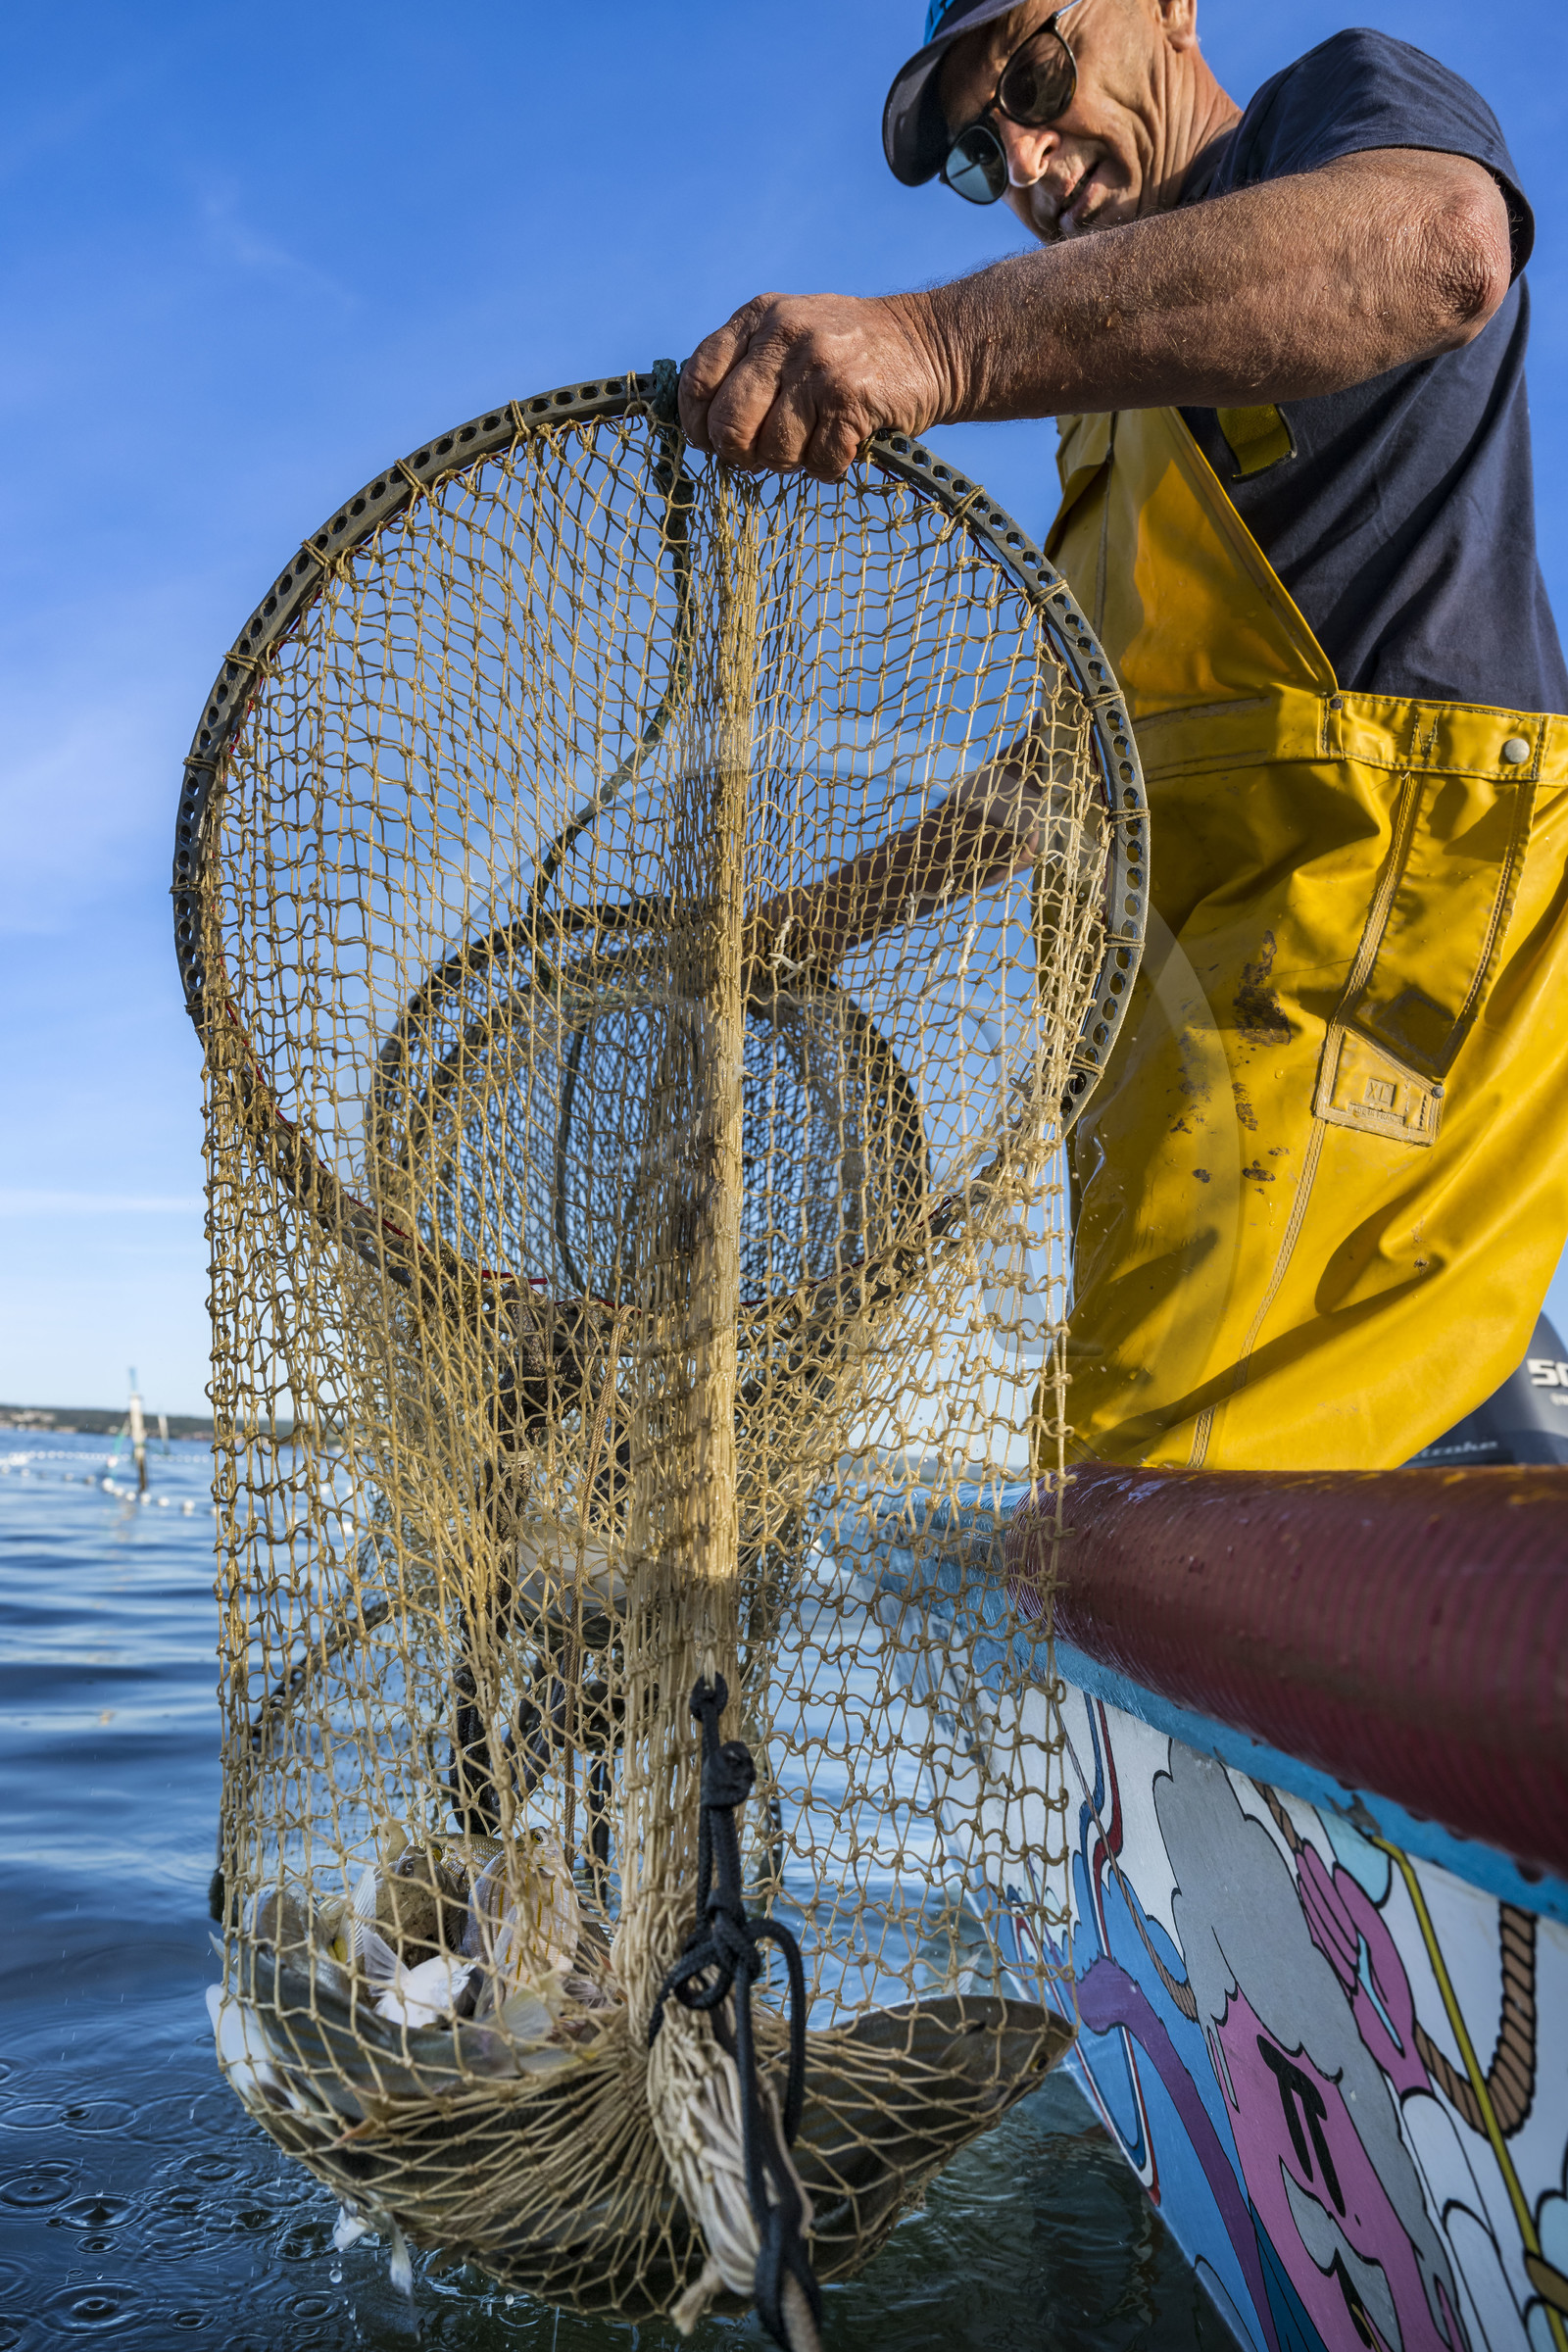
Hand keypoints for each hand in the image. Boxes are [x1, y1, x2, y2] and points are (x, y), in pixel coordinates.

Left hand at [678, 291, 953, 480]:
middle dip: (741, 455)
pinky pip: (819, 462)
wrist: (931, 343)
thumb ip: (746, 365)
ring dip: (790, 464)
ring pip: (772, 450)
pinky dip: (828, 468)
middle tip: (763, 458)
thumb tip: (705, 432)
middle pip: (729, 424)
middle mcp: (783, 334)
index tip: (712, 444)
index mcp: (757, 317)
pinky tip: (841, 449)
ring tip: (810, 446)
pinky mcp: (851, 398)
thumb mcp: (790, 332)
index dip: (697, 424)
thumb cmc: (850, 353)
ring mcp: (817, 365)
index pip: (697, 379)